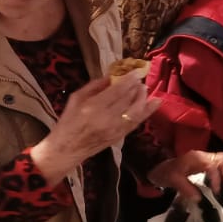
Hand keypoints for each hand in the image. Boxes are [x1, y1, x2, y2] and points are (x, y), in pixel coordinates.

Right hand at [31, 75, 159, 183]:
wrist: (67, 149)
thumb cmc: (68, 121)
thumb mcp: (76, 98)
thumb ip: (95, 85)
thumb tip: (113, 75)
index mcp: (93, 107)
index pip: (117, 91)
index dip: (129, 80)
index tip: (137, 72)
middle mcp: (107, 118)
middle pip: (129, 99)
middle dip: (137, 87)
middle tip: (139, 79)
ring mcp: (116, 129)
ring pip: (136, 111)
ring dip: (143, 98)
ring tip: (143, 89)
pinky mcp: (120, 136)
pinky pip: (137, 122)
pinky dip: (148, 111)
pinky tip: (156, 102)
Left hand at [147, 149, 222, 200]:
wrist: (158, 165)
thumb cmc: (166, 172)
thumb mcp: (173, 181)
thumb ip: (186, 189)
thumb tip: (199, 199)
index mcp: (196, 159)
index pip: (212, 166)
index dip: (217, 178)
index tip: (216, 192)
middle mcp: (203, 155)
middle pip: (222, 158)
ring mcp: (205, 157)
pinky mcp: (206, 161)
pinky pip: (222, 161)